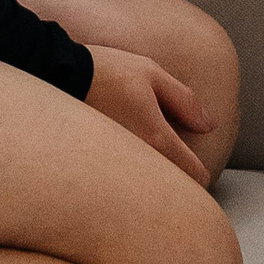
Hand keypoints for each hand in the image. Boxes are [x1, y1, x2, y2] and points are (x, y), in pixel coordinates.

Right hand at [84, 42, 216, 185]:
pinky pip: (120, 185)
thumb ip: (185, 101)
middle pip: (169, 190)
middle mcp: (138, 162)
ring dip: (147, 181)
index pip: (195, 176)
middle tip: (164, 158)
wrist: (54, 78)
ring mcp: (114, 171)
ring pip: (144, 190)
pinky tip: (114, 158)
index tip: (192, 162)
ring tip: (136, 159)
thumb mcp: (151, 74)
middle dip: (173, 181)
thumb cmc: (104, 73)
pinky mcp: (94, 172)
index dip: (199, 171)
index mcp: (157, 139)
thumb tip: (208, 125)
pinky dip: (123, 178)